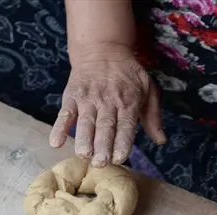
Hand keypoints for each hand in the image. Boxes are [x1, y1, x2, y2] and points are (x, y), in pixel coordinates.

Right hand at [50, 44, 165, 166]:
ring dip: (83, 139)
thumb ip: (153, 116)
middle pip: (105, 126)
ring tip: (82, 155)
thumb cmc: (128, 74)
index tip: (119, 158)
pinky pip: (65, 114)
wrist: (103, 49)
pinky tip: (55, 142)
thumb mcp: (147, 89)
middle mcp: (108, 101)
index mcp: (129, 101)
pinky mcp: (72, 96)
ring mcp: (88, 99)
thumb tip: (161, 141)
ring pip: (85, 122)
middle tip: (100, 163)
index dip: (122, 142)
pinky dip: (59, 127)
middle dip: (102, 146)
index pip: (126, 125)